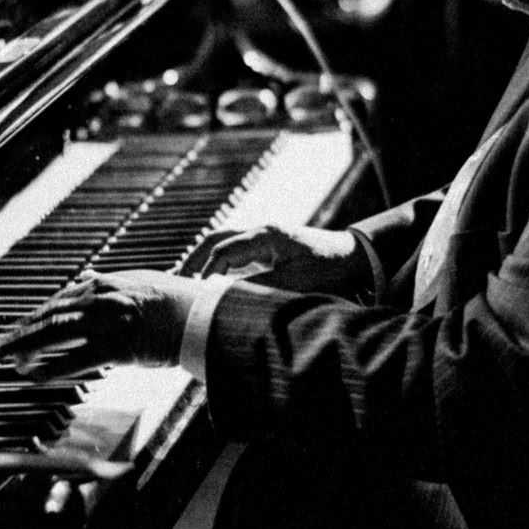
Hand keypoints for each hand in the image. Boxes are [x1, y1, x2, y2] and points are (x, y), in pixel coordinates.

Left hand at [0, 270, 201, 378]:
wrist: (204, 312)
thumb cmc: (175, 301)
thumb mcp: (136, 282)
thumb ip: (107, 286)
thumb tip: (84, 285)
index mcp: (101, 285)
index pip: (54, 304)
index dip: (27, 321)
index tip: (8, 334)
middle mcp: (99, 299)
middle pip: (45, 318)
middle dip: (12, 335)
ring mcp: (107, 322)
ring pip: (53, 335)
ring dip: (22, 349)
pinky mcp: (119, 346)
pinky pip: (78, 359)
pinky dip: (52, 368)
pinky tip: (32, 377)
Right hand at [180, 224, 365, 292]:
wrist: (354, 259)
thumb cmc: (329, 270)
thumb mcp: (295, 283)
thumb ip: (259, 287)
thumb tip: (225, 295)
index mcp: (265, 236)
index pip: (223, 251)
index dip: (206, 272)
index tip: (196, 295)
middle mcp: (260, 233)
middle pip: (216, 239)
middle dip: (193, 259)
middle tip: (175, 281)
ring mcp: (262, 239)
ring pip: (222, 243)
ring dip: (203, 260)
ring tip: (184, 282)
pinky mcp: (266, 250)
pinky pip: (233, 252)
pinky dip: (217, 264)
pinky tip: (208, 282)